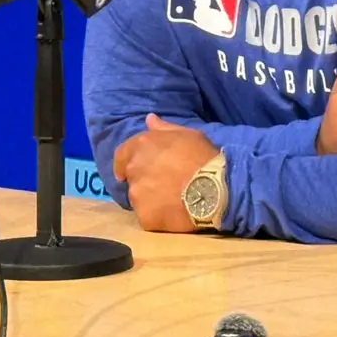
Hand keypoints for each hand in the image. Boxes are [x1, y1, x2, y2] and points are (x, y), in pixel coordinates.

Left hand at [113, 114, 220, 232]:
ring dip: (150, 198)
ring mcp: (138, 194)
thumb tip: (149, 119)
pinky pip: (148, 216)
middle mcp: (134, 168)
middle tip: (163, 184)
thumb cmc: (203, 158)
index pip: (122, 154)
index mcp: (142, 146)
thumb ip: (164, 128)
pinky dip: (157, 215)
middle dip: (143, 179)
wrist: (215, 190)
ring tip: (171, 200)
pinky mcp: (145, 216)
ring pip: (138, 198)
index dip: (124, 163)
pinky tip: (173, 213)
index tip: (126, 172)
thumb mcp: (188, 135)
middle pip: (132, 176)